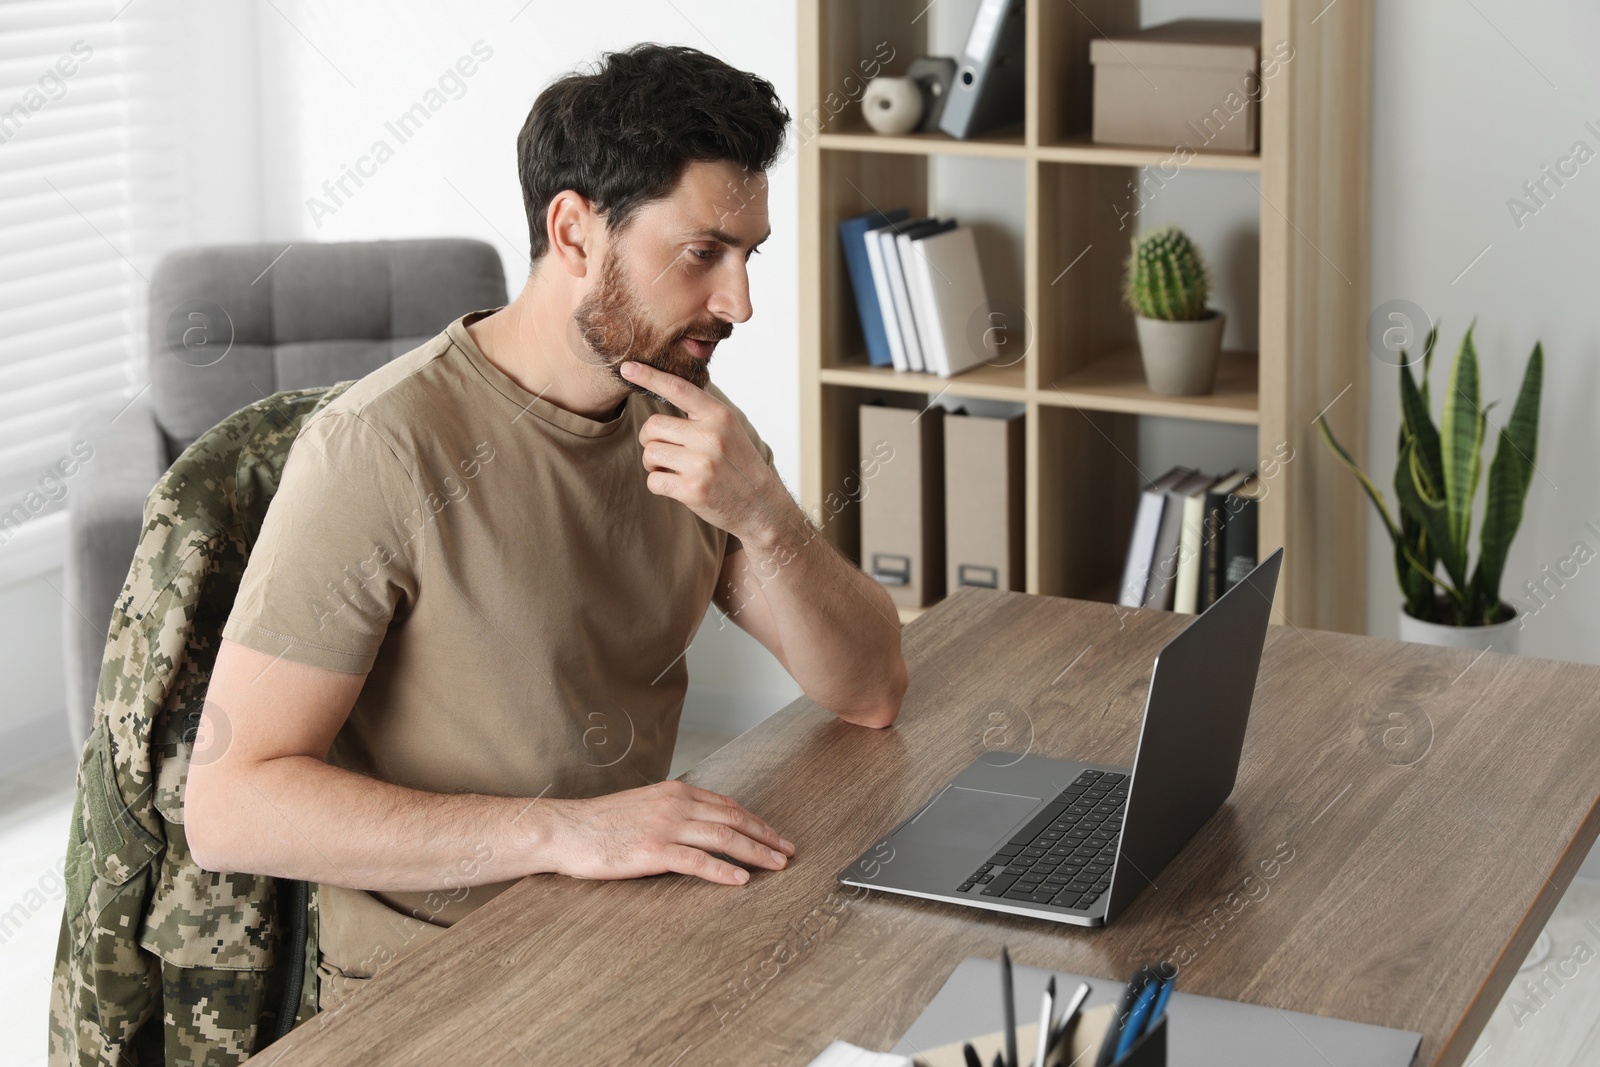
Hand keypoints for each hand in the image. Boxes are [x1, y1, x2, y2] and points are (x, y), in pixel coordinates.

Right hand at [543, 778, 795, 885]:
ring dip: (755, 852)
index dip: (756, 821)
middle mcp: (676, 804)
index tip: (774, 835)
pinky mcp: (653, 851)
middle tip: (788, 851)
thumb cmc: (601, 823)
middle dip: (765, 836)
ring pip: (723, 838)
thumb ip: (675, 812)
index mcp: (676, 792)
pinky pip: (697, 861)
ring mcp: (666, 826)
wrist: (566, 829)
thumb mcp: (646, 806)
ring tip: (776, 865)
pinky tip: (740, 879)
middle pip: (733, 820)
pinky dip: (723, 870)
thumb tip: (701, 826)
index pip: (727, 805)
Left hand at [622, 360, 789, 547]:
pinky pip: (654, 480)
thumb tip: (665, 385)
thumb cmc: (738, 463)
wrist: (761, 505)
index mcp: (719, 416)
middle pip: (653, 427)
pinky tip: (678, 485)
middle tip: (667, 450)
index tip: (627, 368)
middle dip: (651, 439)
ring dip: (654, 464)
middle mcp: (710, 437)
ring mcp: (701, 464)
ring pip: (649, 454)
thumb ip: (700, 412)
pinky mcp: (692, 490)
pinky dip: (659, 484)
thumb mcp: (728, 428)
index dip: (650, 377)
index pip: (678, 389)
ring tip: (675, 469)